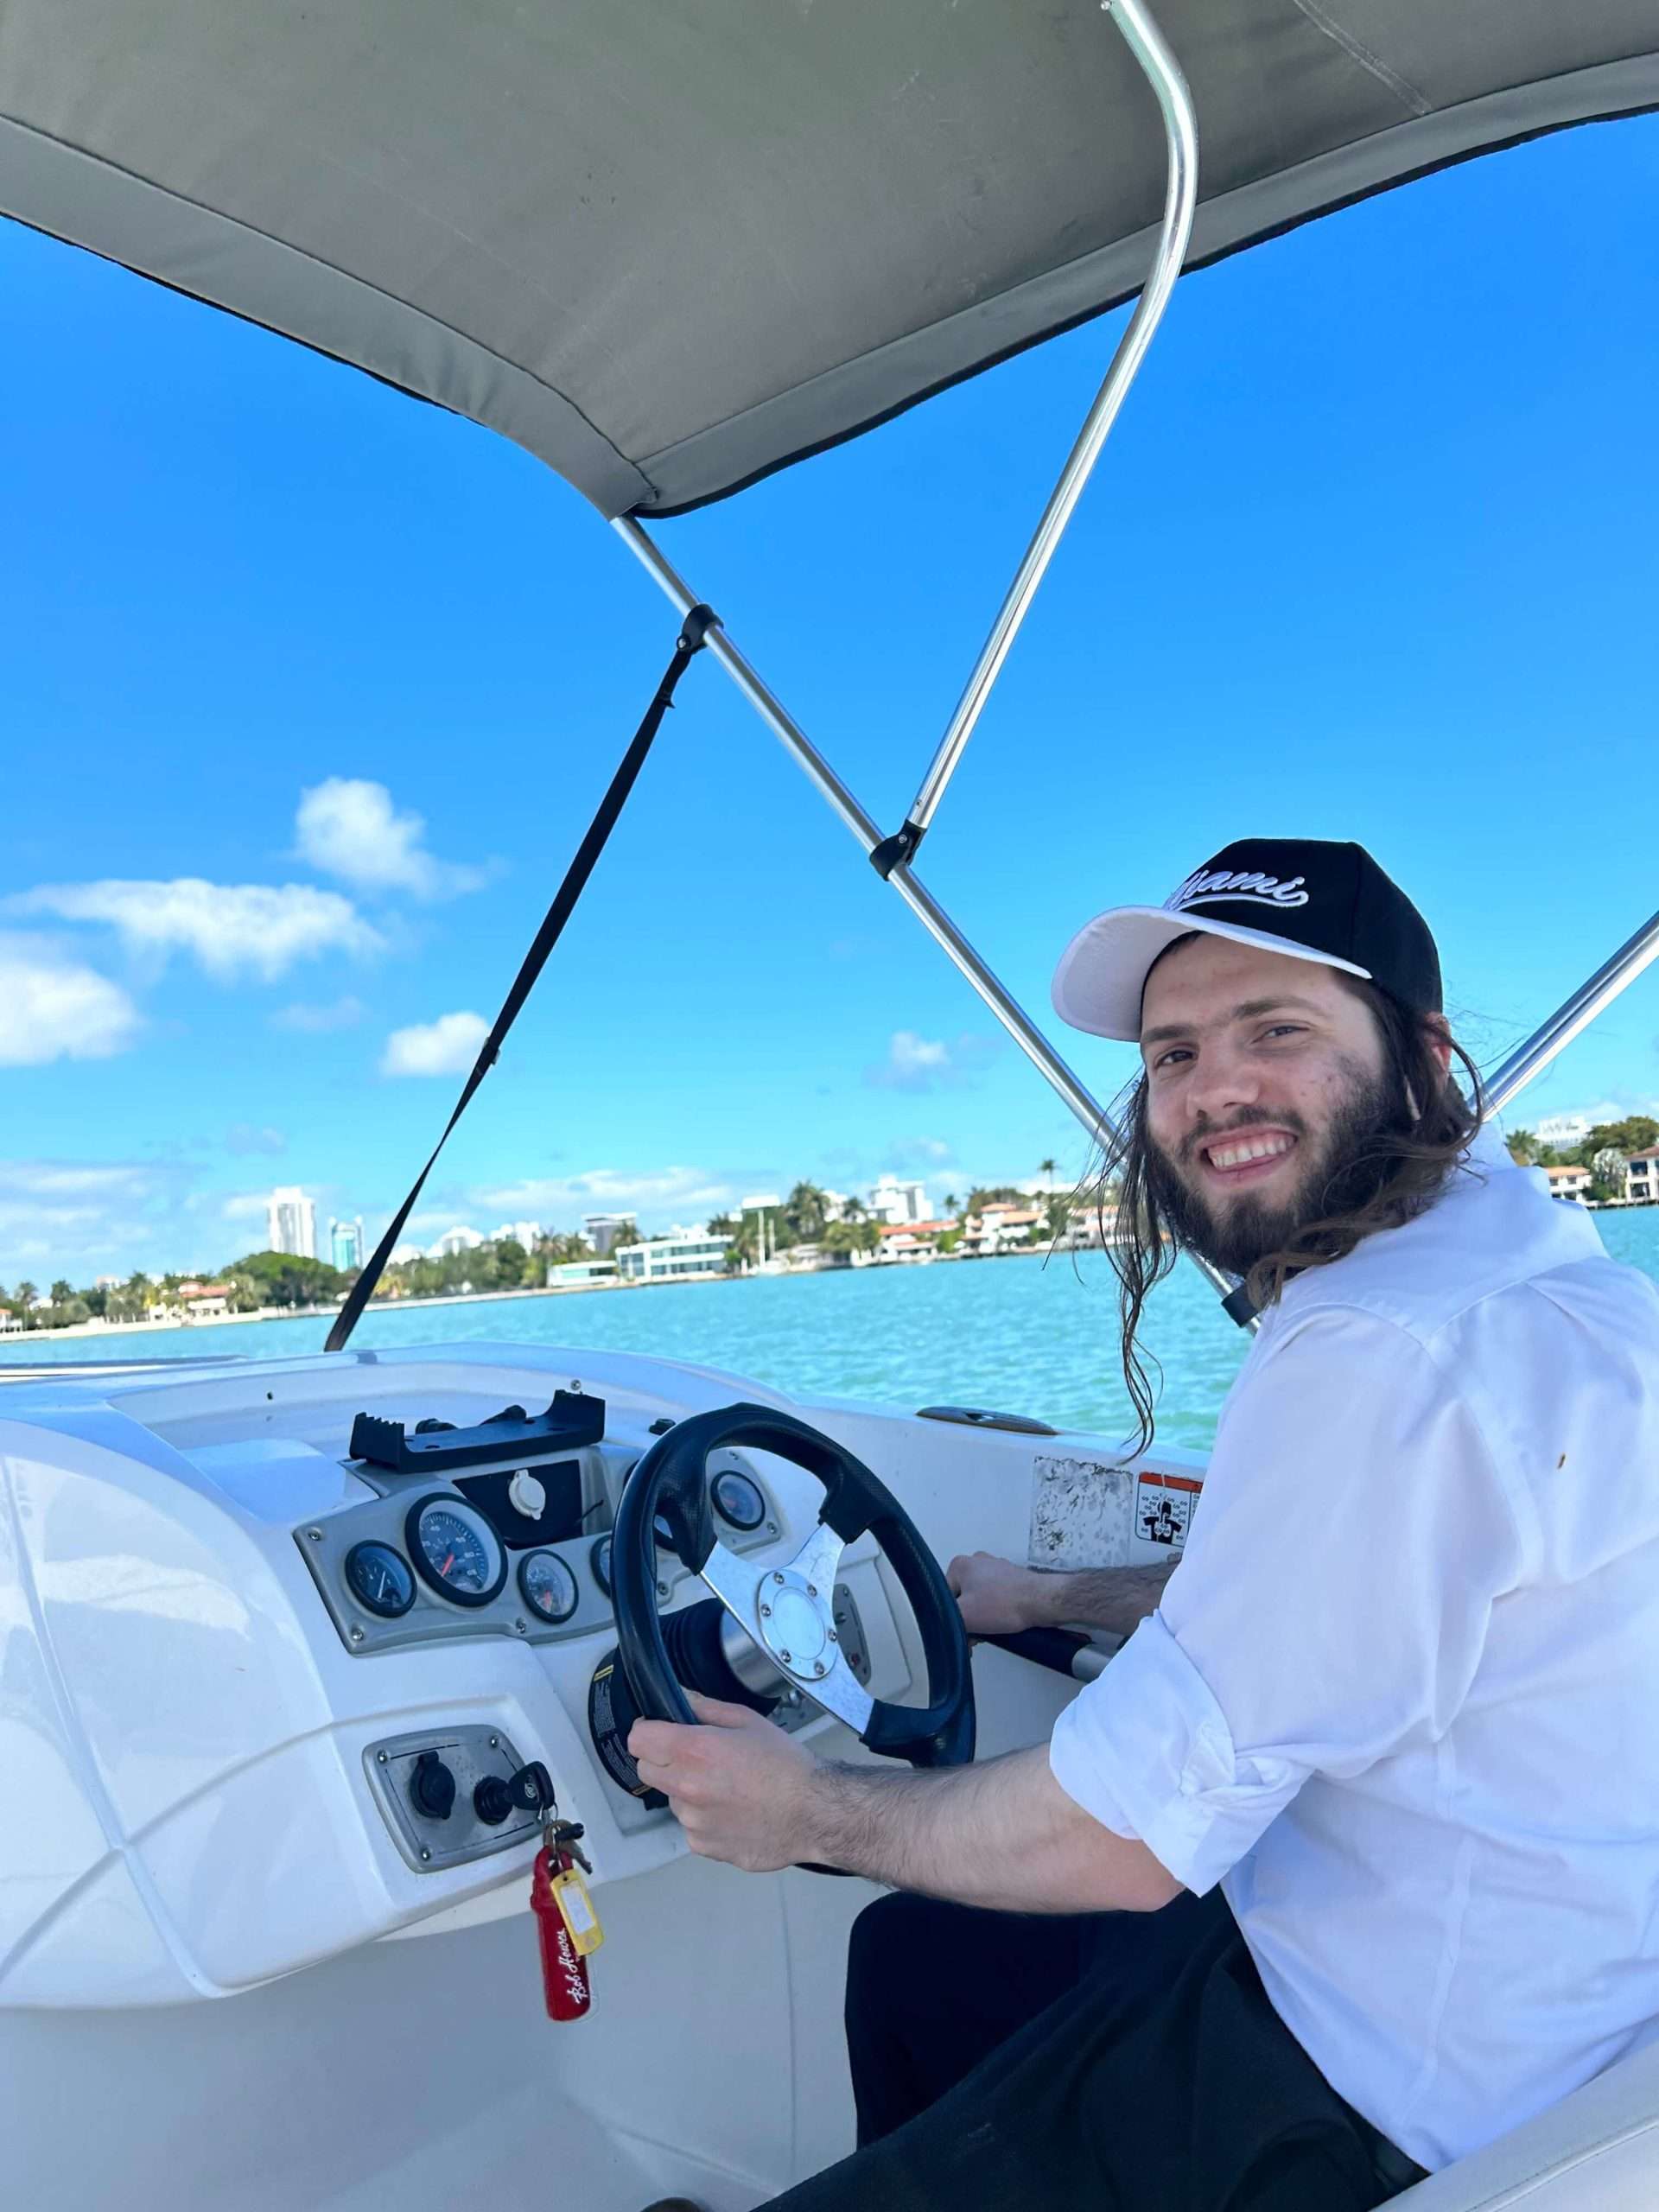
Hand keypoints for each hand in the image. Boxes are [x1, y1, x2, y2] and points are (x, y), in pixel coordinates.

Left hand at [628, 1692, 823, 1871]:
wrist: (813, 1812)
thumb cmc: (785, 1764)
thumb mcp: (747, 1721)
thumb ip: (705, 1707)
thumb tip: (679, 1698)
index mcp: (694, 1750)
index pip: (637, 1740)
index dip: (648, 1731)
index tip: (660, 1731)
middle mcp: (686, 1788)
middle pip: (646, 1770)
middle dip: (663, 1760)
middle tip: (696, 1758)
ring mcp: (693, 1822)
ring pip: (672, 1800)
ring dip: (687, 1792)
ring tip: (727, 1788)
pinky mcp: (703, 1847)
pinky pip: (691, 1828)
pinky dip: (705, 1820)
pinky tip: (734, 1811)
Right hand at [946, 1550, 1047, 1635]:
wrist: (1042, 1602)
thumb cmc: (1003, 1605)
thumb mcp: (964, 1616)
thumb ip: (947, 1621)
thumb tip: (947, 1626)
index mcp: (960, 1564)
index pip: (944, 1596)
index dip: (951, 1617)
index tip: (963, 1631)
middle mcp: (977, 1560)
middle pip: (962, 1596)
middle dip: (967, 1617)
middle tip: (977, 1634)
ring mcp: (996, 1568)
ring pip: (978, 1598)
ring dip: (981, 1616)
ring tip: (991, 1630)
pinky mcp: (1011, 1578)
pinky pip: (995, 1597)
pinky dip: (995, 1611)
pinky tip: (1002, 1623)